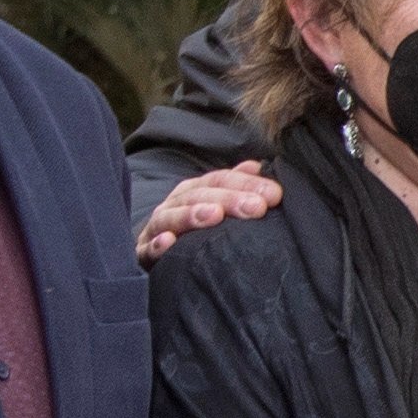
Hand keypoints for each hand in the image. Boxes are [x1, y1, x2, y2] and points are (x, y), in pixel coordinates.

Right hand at [133, 162, 280, 262]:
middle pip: (200, 196)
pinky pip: (147, 249)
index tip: (274, 195)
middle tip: (257, 207)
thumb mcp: (215, 203)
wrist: (155, 251)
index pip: (221, 180)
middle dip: (229, 200)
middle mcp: (174, 204)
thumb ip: (235, 185)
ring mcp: (157, 227)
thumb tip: (257, 165)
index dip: (247, 184)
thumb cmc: (195, 228)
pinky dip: (156, 244)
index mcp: (194, 191)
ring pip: (172, 217)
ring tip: (214, 215)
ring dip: (192, 215)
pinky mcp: (143, 252)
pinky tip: (168, 242)